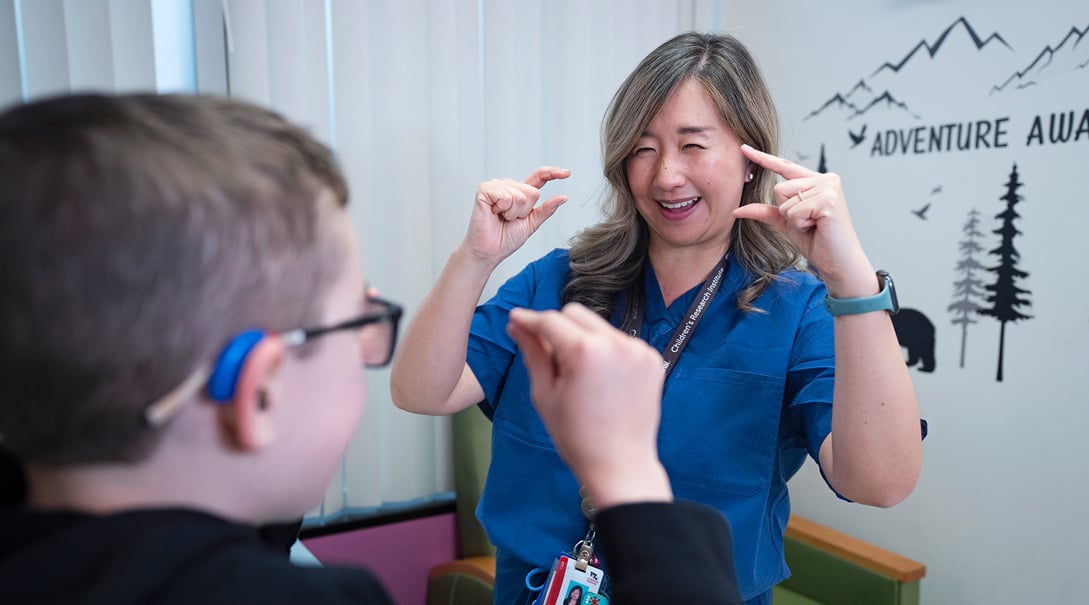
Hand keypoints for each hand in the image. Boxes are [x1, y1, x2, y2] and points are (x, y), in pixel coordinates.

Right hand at [464, 166, 569, 265]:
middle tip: (510, 219)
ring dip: (512, 212)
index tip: (567, 173)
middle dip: (524, 211)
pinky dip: (502, 208)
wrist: (489, 251)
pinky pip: (505, 195)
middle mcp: (509, 186)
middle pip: (532, 192)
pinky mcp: (485, 189)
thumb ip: (546, 210)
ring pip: (519, 194)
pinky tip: (494, 212)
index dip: (553, 173)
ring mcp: (496, 186)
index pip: (539, 177)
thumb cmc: (506, 239)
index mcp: (521, 193)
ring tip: (501, 217)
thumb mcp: (532, 224)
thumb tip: (563, 197)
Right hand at [506, 303, 671, 507]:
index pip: (550, 320)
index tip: (517, 319)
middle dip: (557, 327)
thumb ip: (532, 353)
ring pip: (598, 325)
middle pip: (575, 313)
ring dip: (583, 338)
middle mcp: (616, 344)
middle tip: (549, 356)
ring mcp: (638, 350)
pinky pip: (619, 340)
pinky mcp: (651, 358)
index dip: (529, 319)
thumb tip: (517, 326)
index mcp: (586, 352)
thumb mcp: (545, 394)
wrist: (620, 464)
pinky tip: (601, 379)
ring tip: (579, 376)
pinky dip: (605, 350)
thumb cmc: (580, 439)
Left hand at [734, 145, 875, 296]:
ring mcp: (828, 188)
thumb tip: (737, 209)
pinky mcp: (829, 201)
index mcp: (816, 181)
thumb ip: (765, 211)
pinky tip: (817, 227)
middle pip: (779, 188)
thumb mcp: (786, 223)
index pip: (785, 167)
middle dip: (786, 211)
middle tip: (808, 222)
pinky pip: (794, 211)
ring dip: (794, 219)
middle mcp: (825, 179)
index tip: (744, 148)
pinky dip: (800, 224)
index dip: (763, 158)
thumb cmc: (817, 241)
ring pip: (785, 199)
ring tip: (813, 225)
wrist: (838, 262)